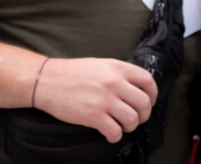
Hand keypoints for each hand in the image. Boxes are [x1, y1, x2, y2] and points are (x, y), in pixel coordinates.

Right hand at [33, 57, 157, 142]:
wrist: (47, 80)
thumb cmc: (72, 73)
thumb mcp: (101, 65)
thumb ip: (119, 74)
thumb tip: (136, 88)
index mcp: (118, 68)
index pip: (148, 81)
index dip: (153, 94)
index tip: (150, 102)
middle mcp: (114, 82)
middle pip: (144, 103)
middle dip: (143, 115)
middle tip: (136, 118)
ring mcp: (105, 99)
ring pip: (133, 119)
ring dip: (130, 126)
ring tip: (121, 125)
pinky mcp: (94, 115)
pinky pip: (115, 131)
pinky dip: (115, 136)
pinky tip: (110, 134)